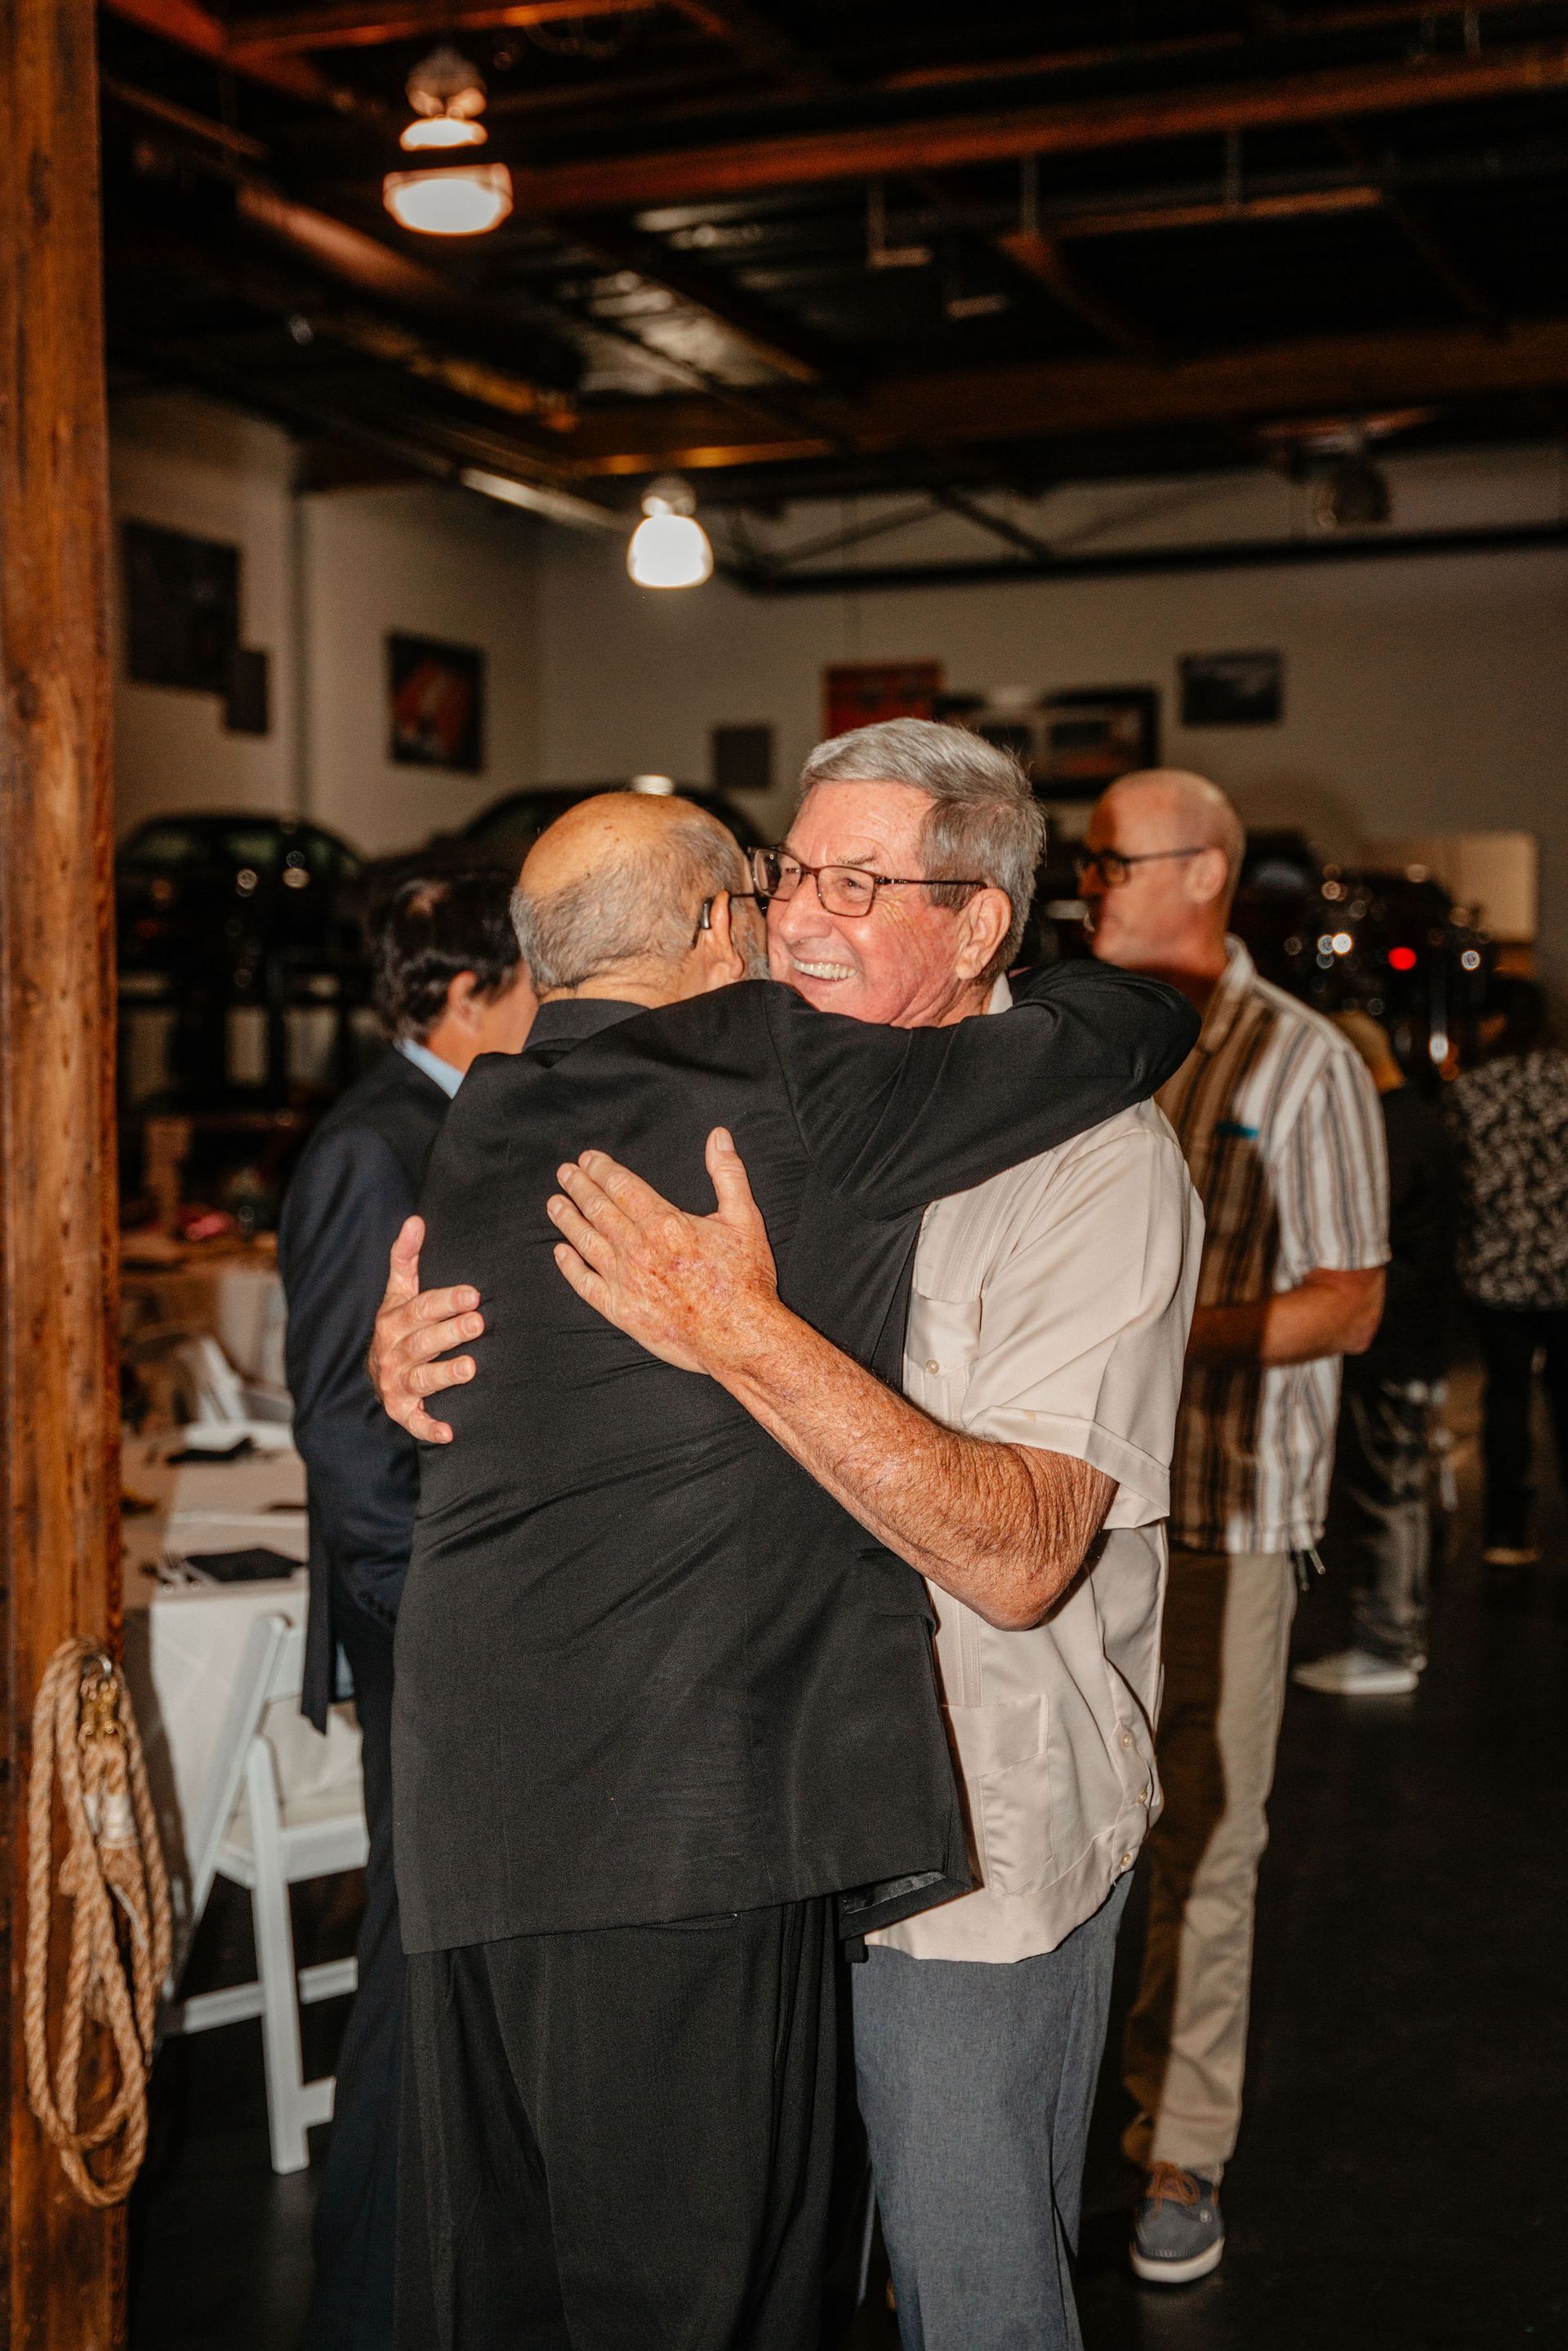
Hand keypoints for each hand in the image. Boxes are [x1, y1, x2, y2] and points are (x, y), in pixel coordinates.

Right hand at [366, 1215, 485, 1444]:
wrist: (377, 1373)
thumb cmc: (398, 1326)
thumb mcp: (399, 1292)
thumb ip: (406, 1258)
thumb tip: (415, 1220)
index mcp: (394, 1319)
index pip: (420, 1308)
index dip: (445, 1300)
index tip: (473, 1293)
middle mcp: (392, 1350)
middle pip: (422, 1341)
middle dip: (450, 1332)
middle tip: (479, 1322)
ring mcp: (396, 1381)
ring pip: (421, 1377)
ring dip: (445, 1373)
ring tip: (471, 1368)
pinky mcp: (401, 1410)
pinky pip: (414, 1421)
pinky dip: (428, 1427)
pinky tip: (449, 1432)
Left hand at [547, 1128, 779, 1377]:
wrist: (740, 1337)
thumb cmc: (745, 1280)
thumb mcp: (745, 1218)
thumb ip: (728, 1174)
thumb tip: (719, 1137)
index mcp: (665, 1224)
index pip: (623, 1187)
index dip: (603, 1170)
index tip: (587, 1160)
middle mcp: (639, 1249)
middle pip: (600, 1210)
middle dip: (580, 1187)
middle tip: (564, 1173)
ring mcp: (626, 1281)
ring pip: (587, 1243)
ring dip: (568, 1220)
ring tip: (555, 1203)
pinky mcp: (622, 1311)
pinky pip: (586, 1285)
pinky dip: (570, 1268)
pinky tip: (561, 1253)